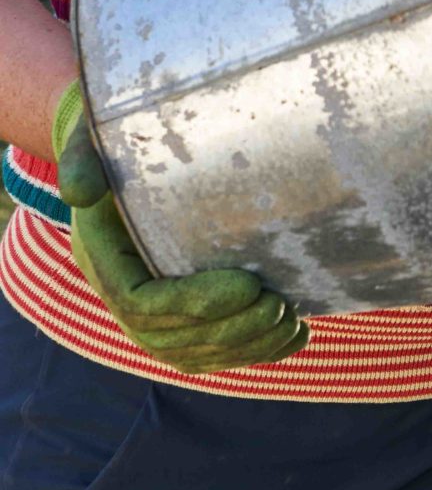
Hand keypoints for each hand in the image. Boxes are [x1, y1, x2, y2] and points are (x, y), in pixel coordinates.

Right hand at [51, 82, 309, 372]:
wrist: (115, 150)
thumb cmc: (111, 137)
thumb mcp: (88, 138)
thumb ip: (82, 159)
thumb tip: (80, 192)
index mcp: (101, 257)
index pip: (140, 302)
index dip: (195, 301)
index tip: (249, 284)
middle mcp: (120, 292)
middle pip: (170, 337)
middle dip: (229, 330)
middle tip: (280, 306)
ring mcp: (148, 311)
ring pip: (192, 352)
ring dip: (246, 347)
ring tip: (292, 324)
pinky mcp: (178, 314)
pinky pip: (209, 349)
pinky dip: (252, 350)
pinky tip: (293, 337)